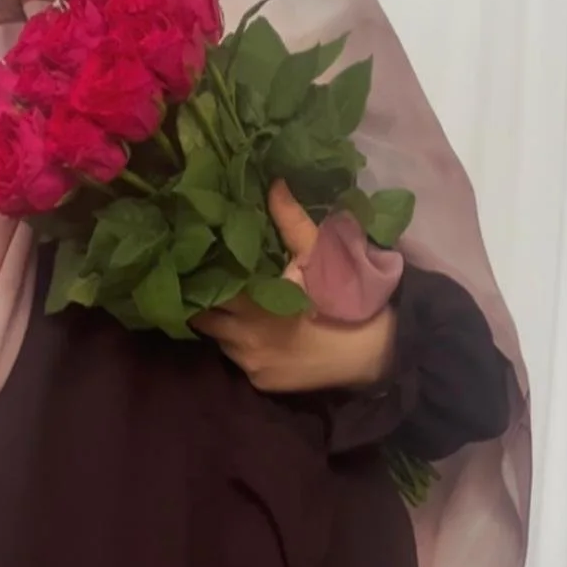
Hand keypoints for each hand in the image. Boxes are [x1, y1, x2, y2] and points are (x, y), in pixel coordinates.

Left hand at [192, 182, 397, 393]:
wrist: (368, 353)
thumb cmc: (340, 299)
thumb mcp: (318, 255)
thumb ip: (291, 222)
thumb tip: (274, 184)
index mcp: (254, 305)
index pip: (208, 292)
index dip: (201, 278)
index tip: (197, 265)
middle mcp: (244, 339)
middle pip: (204, 321)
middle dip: (204, 304)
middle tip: (204, 285)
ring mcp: (250, 364)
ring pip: (219, 344)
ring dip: (222, 328)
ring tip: (226, 309)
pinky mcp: (260, 382)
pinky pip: (238, 363)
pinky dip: (240, 349)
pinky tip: (251, 335)